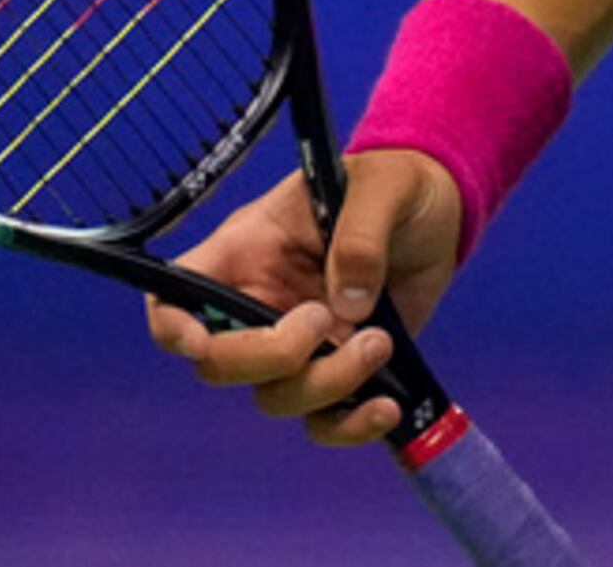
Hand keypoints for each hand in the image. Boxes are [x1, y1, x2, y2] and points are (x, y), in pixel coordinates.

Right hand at [142, 149, 467, 447]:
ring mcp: (300, 345)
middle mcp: (262, 303)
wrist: (440, 210)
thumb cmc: (394, 185)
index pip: (177, 294)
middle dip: (271, 357)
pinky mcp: (340, 370)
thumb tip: (347, 307)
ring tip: (380, 340)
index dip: (172, 326)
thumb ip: (360, 236)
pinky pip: (324, 421)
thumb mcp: (381, 186)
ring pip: (276, 397)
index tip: (200, 342)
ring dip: (327, 383)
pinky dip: (350, 427)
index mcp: (247, 250)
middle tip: (325, 318)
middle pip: (219, 363)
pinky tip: (388, 406)